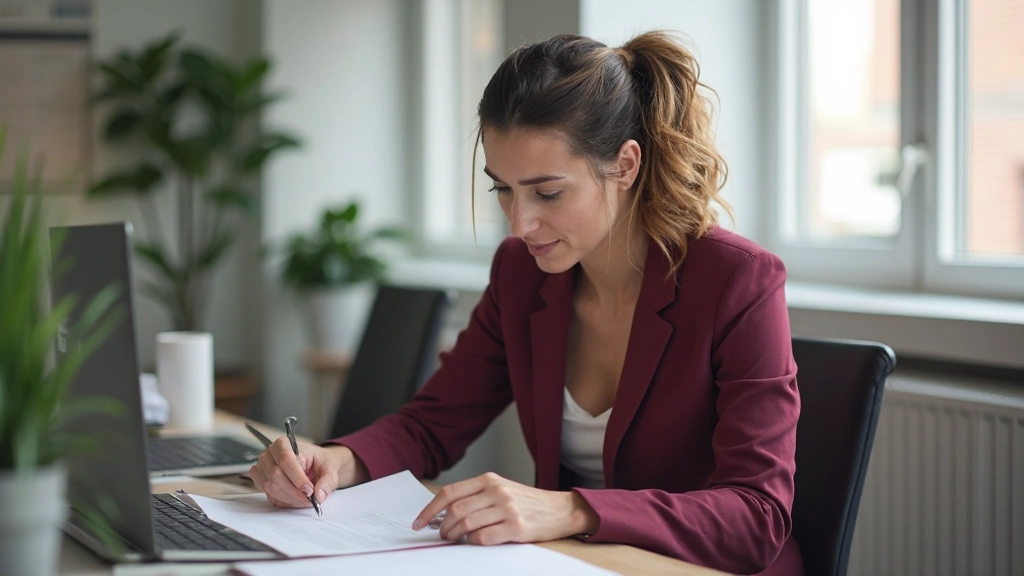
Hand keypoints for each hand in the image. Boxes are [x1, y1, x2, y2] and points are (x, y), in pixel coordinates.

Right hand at [249, 440, 368, 507]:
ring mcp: (262, 467)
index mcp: (285, 443)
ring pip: (271, 487)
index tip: (309, 490)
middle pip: (276, 475)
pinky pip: (268, 495)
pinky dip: (283, 501)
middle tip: (309, 499)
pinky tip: (295, 500)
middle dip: (294, 491)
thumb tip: (319, 496)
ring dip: (289, 498)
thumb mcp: (329, 469)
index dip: (298, 479)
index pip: (286, 461)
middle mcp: (270, 454)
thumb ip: (327, 481)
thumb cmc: (319, 463)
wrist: (314, 465)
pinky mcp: (261, 480)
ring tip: (304, 500)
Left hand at [412, 472, 598, 544]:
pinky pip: (484, 537)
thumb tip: (444, 513)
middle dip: (442, 527)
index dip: (430, 509)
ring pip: (467, 524)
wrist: (560, 510)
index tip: (419, 523)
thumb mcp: (501, 490)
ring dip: (455, 536)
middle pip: (456, 510)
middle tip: (441, 536)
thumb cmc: (527, 502)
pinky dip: (473, 542)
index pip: (450, 493)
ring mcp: (507, 508)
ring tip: (454, 541)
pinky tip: (474, 543)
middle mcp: (496, 491)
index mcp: (489, 480)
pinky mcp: (516, 526)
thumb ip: (476, 497)